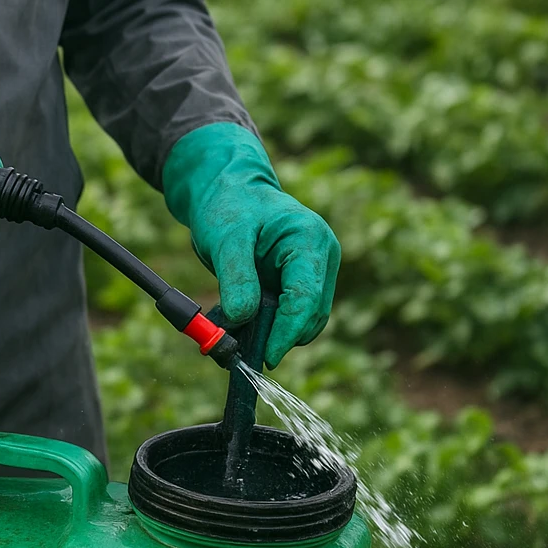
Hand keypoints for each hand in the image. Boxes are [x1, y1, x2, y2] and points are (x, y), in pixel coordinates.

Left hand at [162, 122, 339, 366]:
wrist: (229, 191)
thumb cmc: (229, 206)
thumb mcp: (226, 239)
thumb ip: (236, 279)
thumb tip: (241, 319)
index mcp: (310, 240)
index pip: (306, 299)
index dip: (287, 332)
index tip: (266, 356)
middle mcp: (321, 257)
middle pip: (311, 314)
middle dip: (281, 337)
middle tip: (245, 353)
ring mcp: (315, 271)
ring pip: (305, 320)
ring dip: (276, 335)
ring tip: (240, 338)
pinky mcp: (302, 282)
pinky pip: (292, 314)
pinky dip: (272, 327)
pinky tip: (246, 328)